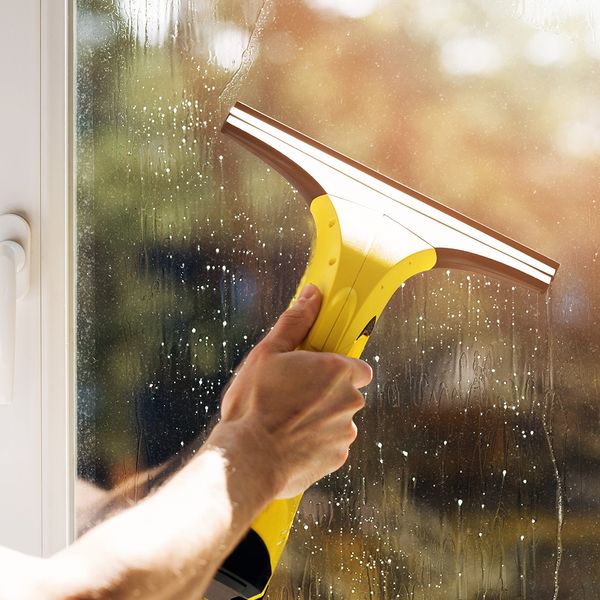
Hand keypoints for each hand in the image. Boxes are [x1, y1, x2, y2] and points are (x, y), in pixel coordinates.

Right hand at [215, 284, 371, 498]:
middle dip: (326, 393)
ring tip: (286, 420)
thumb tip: (312, 295)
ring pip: (338, 419)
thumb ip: (295, 321)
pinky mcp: (336, 459)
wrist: (248, 459)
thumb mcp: (268, 353)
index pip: (357, 365)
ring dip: (320, 418)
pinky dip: (316, 443)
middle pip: (346, 392)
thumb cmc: (255, 403)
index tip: (315, 372)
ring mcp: (345, 432)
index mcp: (338, 370)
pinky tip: (289, 441)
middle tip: (292, 395)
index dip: (336, 368)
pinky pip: (330, 445)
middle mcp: (350, 400)